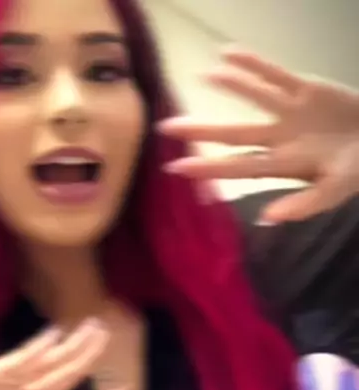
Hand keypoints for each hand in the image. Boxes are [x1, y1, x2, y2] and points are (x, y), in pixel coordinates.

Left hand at [159, 47, 358, 221]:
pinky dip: (254, 65)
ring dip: (231, 87)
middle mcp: (278, 139)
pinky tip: (228, 55)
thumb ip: (304, 204)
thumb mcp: (335, 191)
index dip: (207, 168)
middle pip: (233, 134)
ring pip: (255, 99)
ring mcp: (290, 114)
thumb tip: (268, 219)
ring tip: (203, 77)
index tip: (174, 169)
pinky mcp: (306, 90)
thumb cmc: (356, 171)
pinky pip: (277, 75)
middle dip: (201, 132)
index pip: (237, 167)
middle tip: (165, 128)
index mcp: (282, 166)